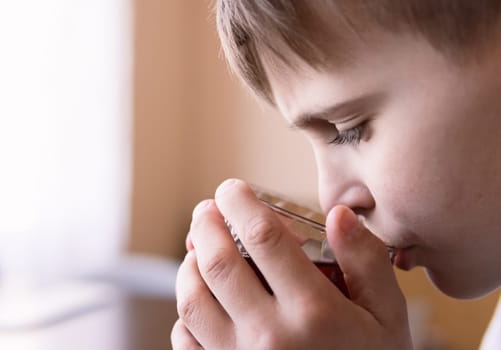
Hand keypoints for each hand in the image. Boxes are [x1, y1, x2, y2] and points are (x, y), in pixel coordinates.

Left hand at [171, 179, 412, 348]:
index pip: (264, 237)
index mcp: (313, 311)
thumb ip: (367, 262)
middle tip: (206, 209)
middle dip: (205, 225)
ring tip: (198, 248)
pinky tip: (201, 297)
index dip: (240, 202)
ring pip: (192, 300)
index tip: (232, 188)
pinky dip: (186, 311)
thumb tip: (339, 215)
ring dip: (189, 264)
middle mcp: (270, 335)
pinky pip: (187, 340)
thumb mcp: (387, 317)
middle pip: (218, 263)